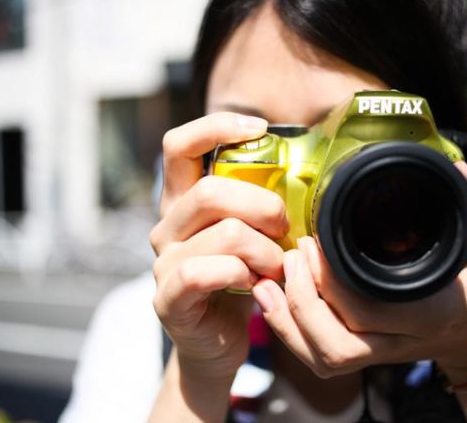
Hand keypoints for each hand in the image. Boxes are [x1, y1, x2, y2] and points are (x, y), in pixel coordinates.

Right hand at [149, 112, 287, 380]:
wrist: (217, 339)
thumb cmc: (240, 279)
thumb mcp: (251, 232)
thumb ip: (258, 202)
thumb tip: (302, 168)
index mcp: (183, 200)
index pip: (179, 145)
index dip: (216, 126)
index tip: (260, 128)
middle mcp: (167, 225)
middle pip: (211, 191)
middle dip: (263, 206)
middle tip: (283, 226)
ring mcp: (164, 261)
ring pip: (224, 234)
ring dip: (265, 251)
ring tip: (276, 266)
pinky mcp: (169, 297)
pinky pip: (207, 272)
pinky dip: (242, 275)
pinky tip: (255, 285)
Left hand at [252, 161, 466, 380]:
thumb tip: (459, 173)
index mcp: (427, 315)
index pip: (367, 312)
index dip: (330, 282)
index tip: (314, 241)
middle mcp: (397, 342)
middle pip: (336, 344)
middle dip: (302, 299)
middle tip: (293, 253)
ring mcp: (376, 353)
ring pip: (322, 357)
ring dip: (288, 321)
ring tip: (271, 279)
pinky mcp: (360, 353)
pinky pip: (316, 356)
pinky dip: (288, 332)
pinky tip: (271, 299)